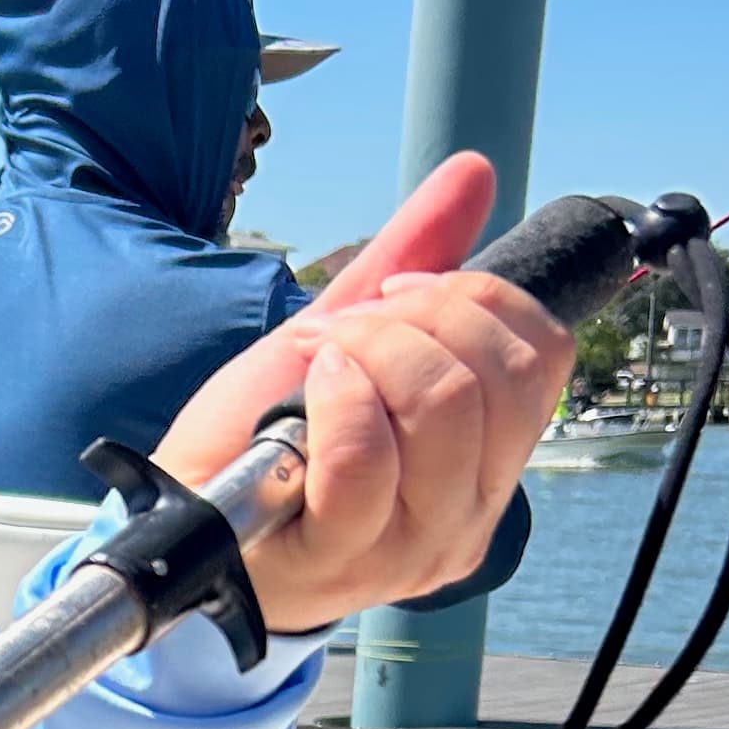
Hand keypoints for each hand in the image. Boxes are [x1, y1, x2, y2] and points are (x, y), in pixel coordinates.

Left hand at [154, 153, 569, 632]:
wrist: (183, 515)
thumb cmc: (265, 440)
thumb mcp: (348, 338)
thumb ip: (415, 257)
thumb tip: (475, 172)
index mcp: (487, 465)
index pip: (545, 356)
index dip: (476, 300)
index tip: (398, 299)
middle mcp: (468, 516)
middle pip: (499, 375)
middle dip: (415, 318)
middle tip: (347, 332)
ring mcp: (412, 546)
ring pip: (443, 404)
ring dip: (370, 351)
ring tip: (322, 363)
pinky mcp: (344, 556)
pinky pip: (367, 456)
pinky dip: (334, 399)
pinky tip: (305, 393)